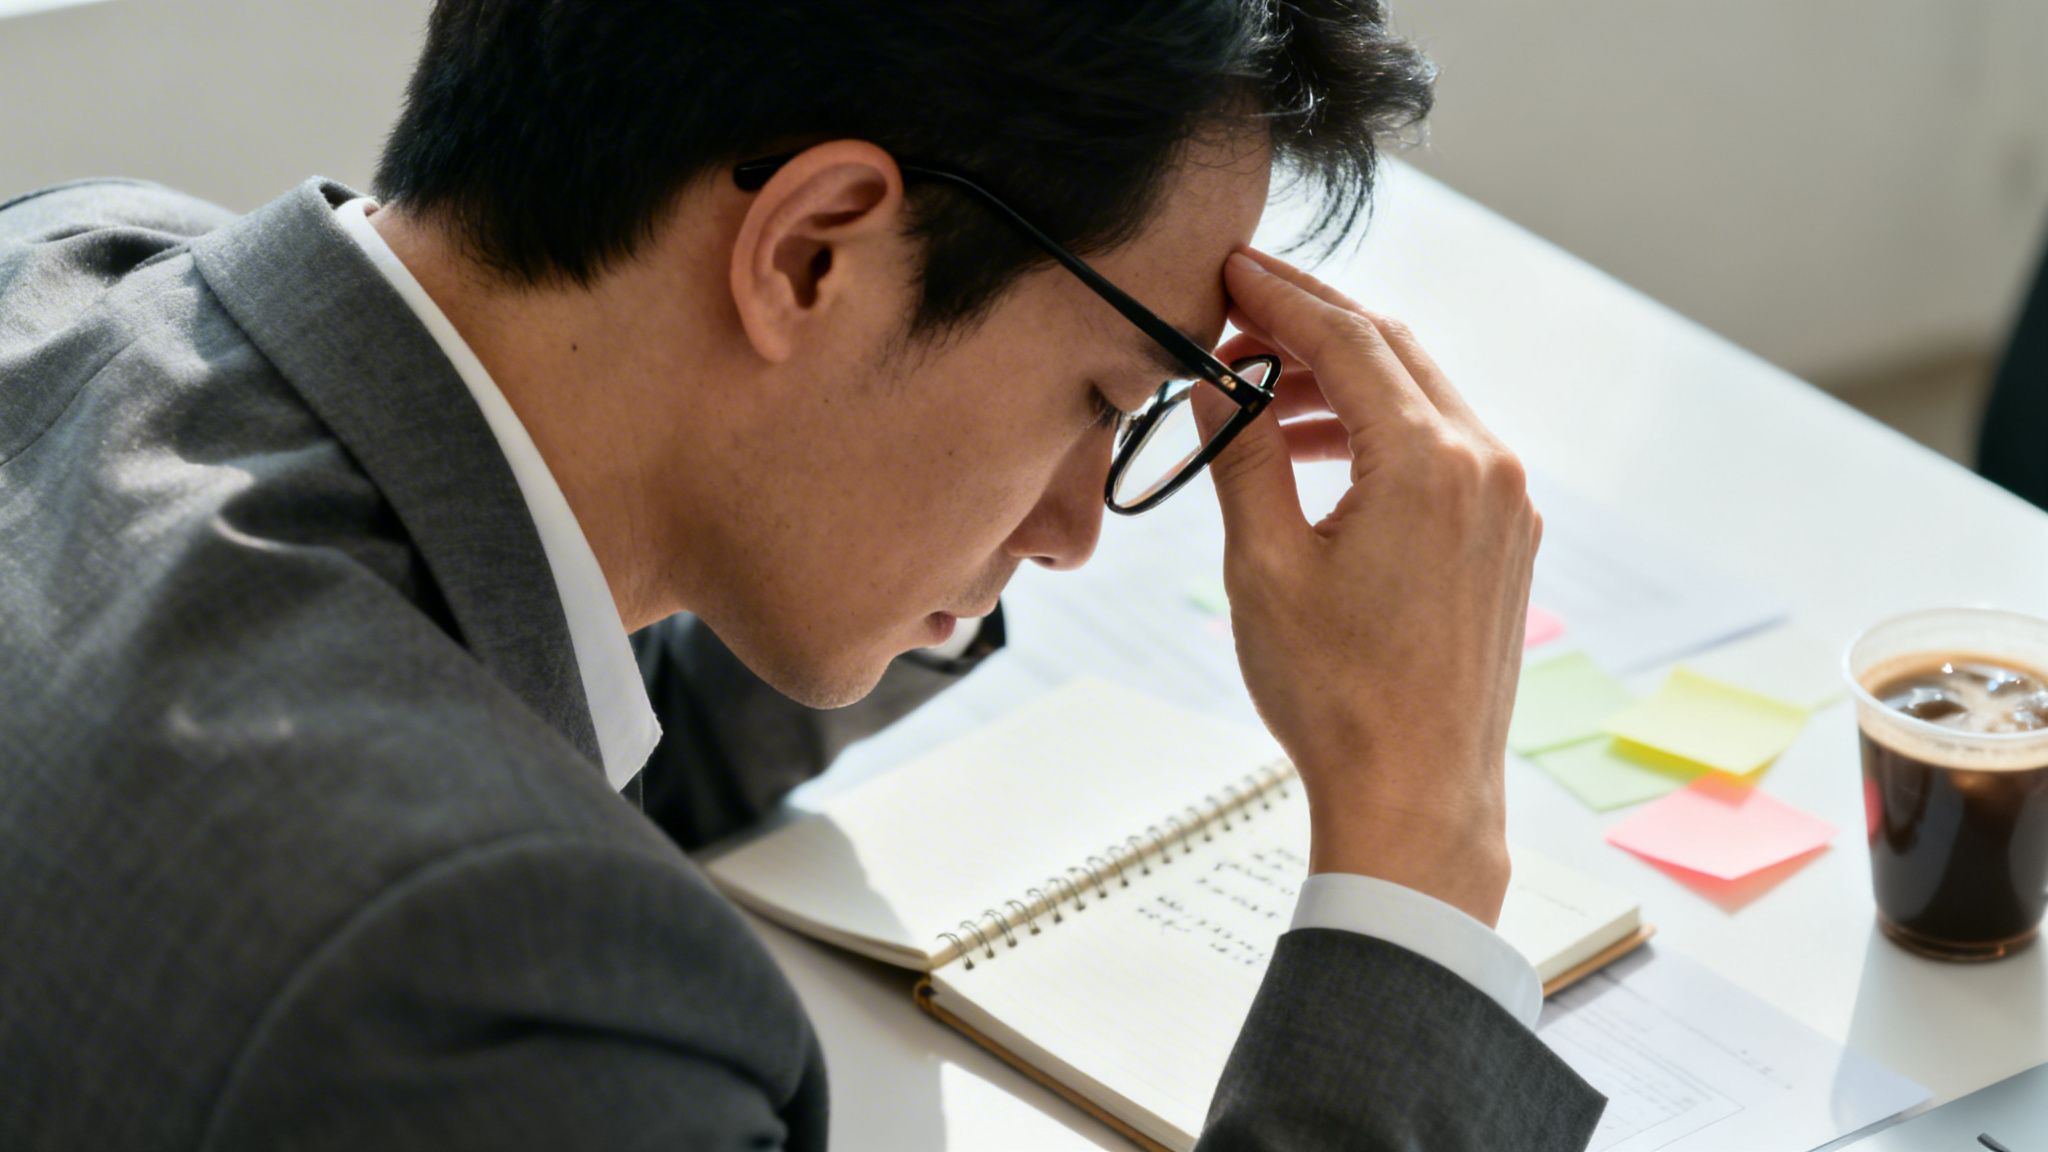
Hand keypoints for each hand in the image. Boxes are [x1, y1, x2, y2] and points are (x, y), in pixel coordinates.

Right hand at [1196, 249, 1540, 925]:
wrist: (1416, 797)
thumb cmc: (1339, 697)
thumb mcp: (1263, 565)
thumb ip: (1241, 457)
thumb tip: (1217, 388)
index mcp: (1428, 463)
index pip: (1347, 337)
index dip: (1279, 296)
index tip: (1231, 271)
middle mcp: (1485, 467)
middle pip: (1392, 351)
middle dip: (1311, 326)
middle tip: (1237, 322)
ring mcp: (1506, 503)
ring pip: (1420, 398)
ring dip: (1341, 384)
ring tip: (1259, 404)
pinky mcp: (1506, 539)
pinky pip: (1441, 450)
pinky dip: (1379, 432)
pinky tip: (1319, 458)